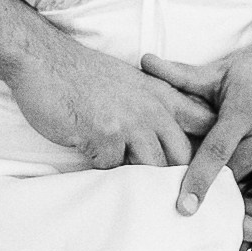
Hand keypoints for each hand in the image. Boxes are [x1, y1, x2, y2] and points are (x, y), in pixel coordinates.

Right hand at [8, 29, 215, 170]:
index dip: (207, 146)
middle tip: (160, 190)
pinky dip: (102, 168)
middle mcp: (152, 108)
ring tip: (126, 179)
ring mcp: (129, 123)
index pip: (204, 122)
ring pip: (152, 168)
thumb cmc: (83, 76)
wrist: (44, 60)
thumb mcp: (131, 82)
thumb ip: (154, 106)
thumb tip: (169, 142)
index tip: (200, 165)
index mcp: (162, 94)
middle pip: (182, 156)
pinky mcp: (104, 136)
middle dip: (172, 177)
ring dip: (138, 178)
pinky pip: (113, 169)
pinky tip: (88, 152)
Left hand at [145, 25, 251, 217]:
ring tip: (227, 198)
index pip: (216, 153)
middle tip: (200, 198)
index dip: (198, 181)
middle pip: (236, 175)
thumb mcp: (221, 71)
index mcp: (244, 111)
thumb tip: (144, 61)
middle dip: (218, 187)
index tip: (184, 207)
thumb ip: (182, 75)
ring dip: (242, 192)